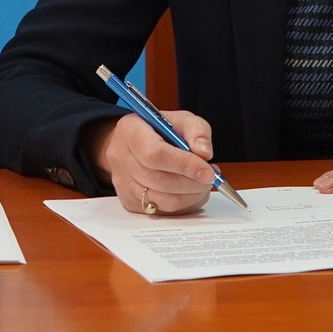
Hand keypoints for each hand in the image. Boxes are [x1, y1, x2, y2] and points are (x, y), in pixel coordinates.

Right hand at [85, 109, 217, 215]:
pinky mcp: (130, 203)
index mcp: (131, 132)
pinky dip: (185, 205)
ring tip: (203, 183)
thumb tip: (204, 154)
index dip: (184, 165)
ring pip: (165, 201)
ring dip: (192, 196)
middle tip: (211, 176)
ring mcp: (123, 184)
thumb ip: (197, 131)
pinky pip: (164, 212)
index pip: (156, 154)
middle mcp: (121, 159)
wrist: (131, 143)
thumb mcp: (180, 119)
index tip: (208, 171)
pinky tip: (191, 191)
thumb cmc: (158, 129)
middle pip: (161, 181)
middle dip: (193, 183)